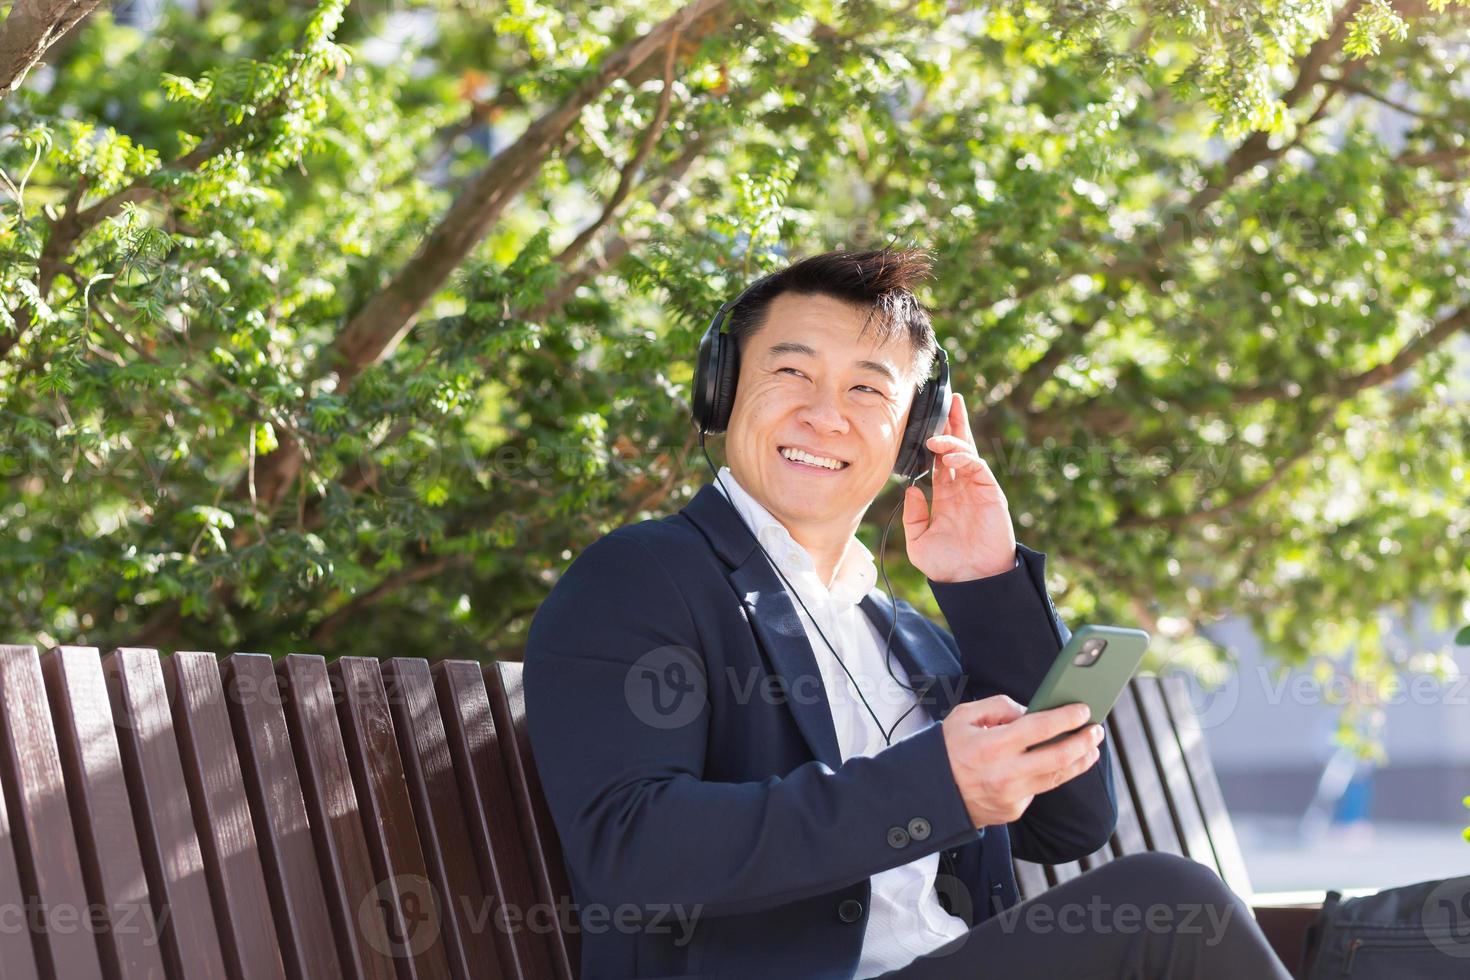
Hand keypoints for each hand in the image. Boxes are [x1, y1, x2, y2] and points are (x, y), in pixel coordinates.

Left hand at [901, 391, 1016, 581]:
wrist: (971, 582)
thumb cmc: (947, 565)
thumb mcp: (918, 541)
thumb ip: (913, 515)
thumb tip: (910, 489)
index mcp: (946, 496)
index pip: (940, 461)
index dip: (934, 442)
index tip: (922, 423)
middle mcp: (962, 488)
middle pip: (957, 447)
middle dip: (953, 423)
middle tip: (948, 398)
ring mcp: (978, 489)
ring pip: (968, 452)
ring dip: (954, 439)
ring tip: (937, 436)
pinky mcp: (991, 493)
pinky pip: (978, 467)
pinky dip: (965, 457)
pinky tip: (952, 455)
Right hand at [940, 696, 1103, 828]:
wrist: (930, 794)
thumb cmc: (946, 750)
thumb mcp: (963, 717)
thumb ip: (998, 707)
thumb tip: (1029, 712)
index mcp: (993, 745)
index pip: (1040, 728)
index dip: (1066, 718)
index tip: (1083, 710)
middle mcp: (1005, 773)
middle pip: (1059, 757)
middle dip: (1084, 741)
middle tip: (1096, 729)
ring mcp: (1012, 795)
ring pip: (1057, 777)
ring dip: (1079, 761)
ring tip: (1091, 748)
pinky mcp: (1014, 810)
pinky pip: (1038, 789)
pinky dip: (1049, 775)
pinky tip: (1055, 764)